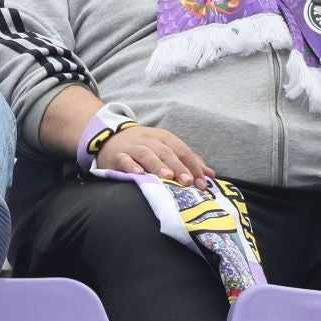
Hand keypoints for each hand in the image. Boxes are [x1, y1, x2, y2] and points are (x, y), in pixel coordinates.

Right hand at [96, 125, 214, 187]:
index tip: (201, 183)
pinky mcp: (117, 155)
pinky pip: (125, 159)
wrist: (111, 137)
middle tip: (187, 182)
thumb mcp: (166, 148)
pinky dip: (131, 166)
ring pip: (147, 154)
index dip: (193, 166)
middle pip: (166, 153)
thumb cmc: (145, 147)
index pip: (182, 151)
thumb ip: (188, 161)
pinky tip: (138, 174)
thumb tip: (209, 175)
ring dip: (157, 165)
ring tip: (167, 177)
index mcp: (165, 138)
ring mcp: (133, 147)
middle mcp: (150, 141)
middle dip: (178, 167)